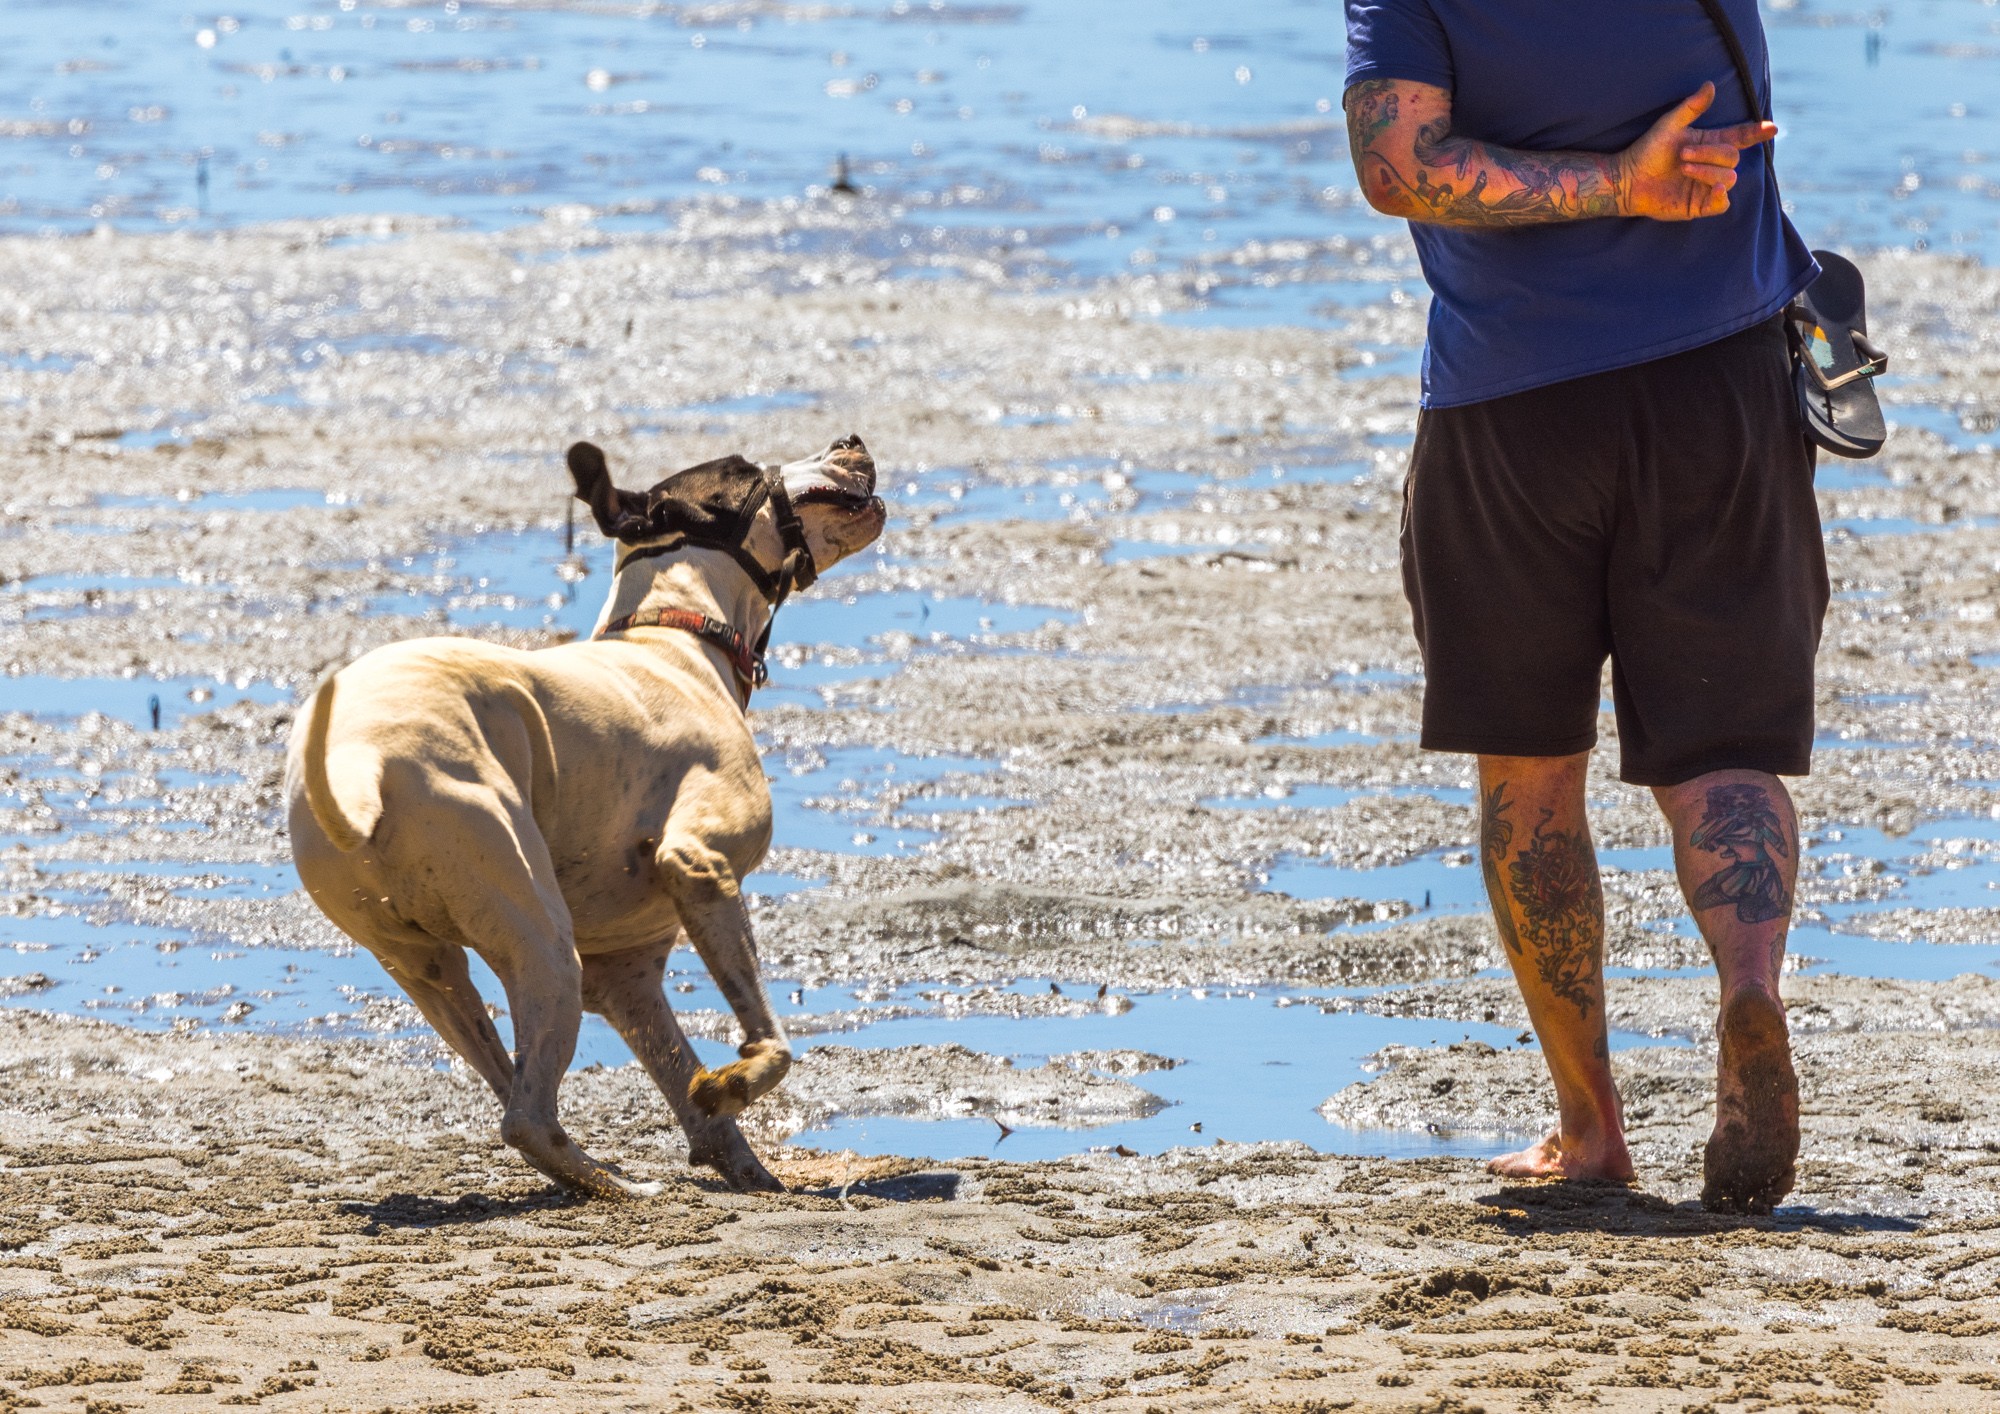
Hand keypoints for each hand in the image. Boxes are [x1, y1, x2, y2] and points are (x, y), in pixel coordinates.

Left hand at [1617, 82, 1775, 221]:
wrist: (1628, 180)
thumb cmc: (1646, 150)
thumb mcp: (1670, 125)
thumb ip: (1692, 107)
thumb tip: (1710, 84)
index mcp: (1709, 143)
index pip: (1740, 137)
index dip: (1756, 133)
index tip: (1772, 128)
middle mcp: (1712, 165)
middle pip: (1732, 157)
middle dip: (1711, 154)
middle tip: (1683, 154)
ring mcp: (1707, 186)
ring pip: (1729, 178)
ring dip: (1708, 171)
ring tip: (1683, 168)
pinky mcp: (1700, 205)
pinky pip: (1722, 204)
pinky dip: (1721, 196)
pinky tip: (1713, 190)